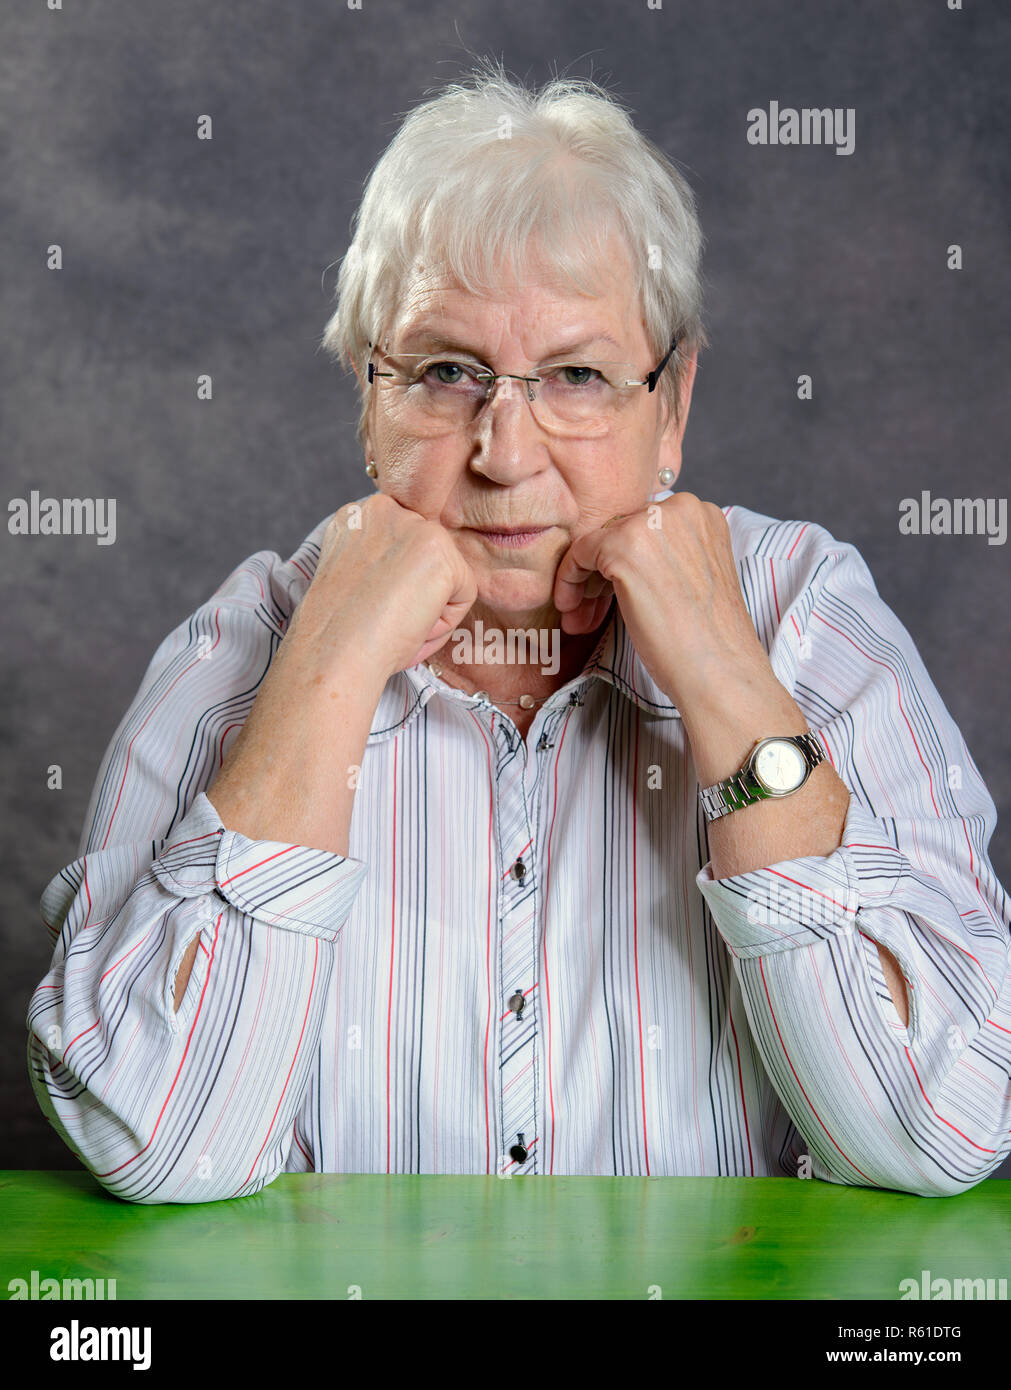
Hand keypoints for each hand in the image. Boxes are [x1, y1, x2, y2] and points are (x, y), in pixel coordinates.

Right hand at [291, 493, 477, 682]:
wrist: (334, 652)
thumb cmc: (340, 632)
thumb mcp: (354, 579)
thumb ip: (382, 561)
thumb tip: (416, 575)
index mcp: (356, 516)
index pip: (403, 547)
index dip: (395, 587)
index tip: (375, 609)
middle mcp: (385, 510)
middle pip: (427, 559)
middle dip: (416, 595)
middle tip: (386, 622)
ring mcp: (414, 526)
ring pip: (447, 576)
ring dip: (430, 610)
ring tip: (396, 625)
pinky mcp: (440, 551)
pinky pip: (464, 594)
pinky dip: (445, 623)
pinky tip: (412, 626)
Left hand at [552, 492, 770, 709]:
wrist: (717, 669)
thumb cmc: (707, 638)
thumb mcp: (691, 576)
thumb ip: (665, 555)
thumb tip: (622, 559)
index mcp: (701, 514)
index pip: (644, 527)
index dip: (623, 562)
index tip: (610, 593)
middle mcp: (679, 508)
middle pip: (620, 532)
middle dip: (602, 572)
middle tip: (589, 609)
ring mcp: (651, 524)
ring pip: (598, 542)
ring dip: (585, 581)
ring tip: (579, 616)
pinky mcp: (623, 546)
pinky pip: (580, 552)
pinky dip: (570, 579)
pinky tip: (572, 608)